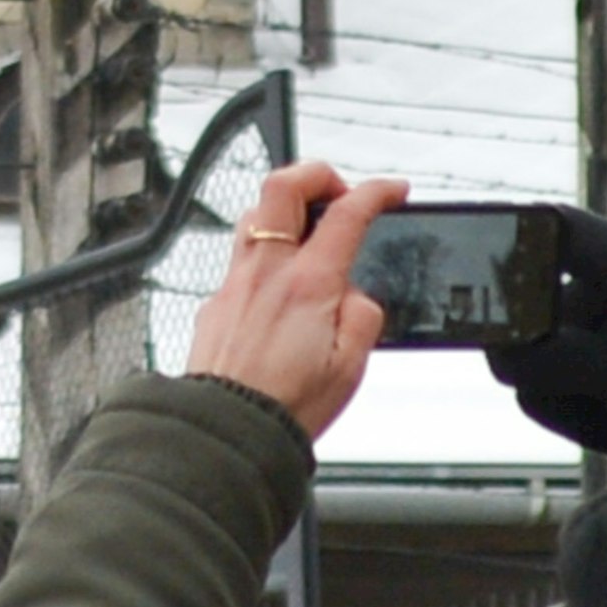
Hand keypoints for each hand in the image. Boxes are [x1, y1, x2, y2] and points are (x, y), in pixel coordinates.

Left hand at [180, 163, 409, 438]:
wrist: (229, 433)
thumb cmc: (285, 407)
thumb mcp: (351, 366)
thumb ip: (362, 316)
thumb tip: (354, 295)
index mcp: (308, 284)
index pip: (347, 213)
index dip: (376, 192)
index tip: (392, 192)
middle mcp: (266, 274)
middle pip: (283, 186)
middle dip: (317, 174)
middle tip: (338, 191)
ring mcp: (234, 285)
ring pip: (254, 216)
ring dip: (284, 212)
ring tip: (306, 231)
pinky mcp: (215, 305)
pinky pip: (239, 260)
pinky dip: (264, 256)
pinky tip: (276, 283)